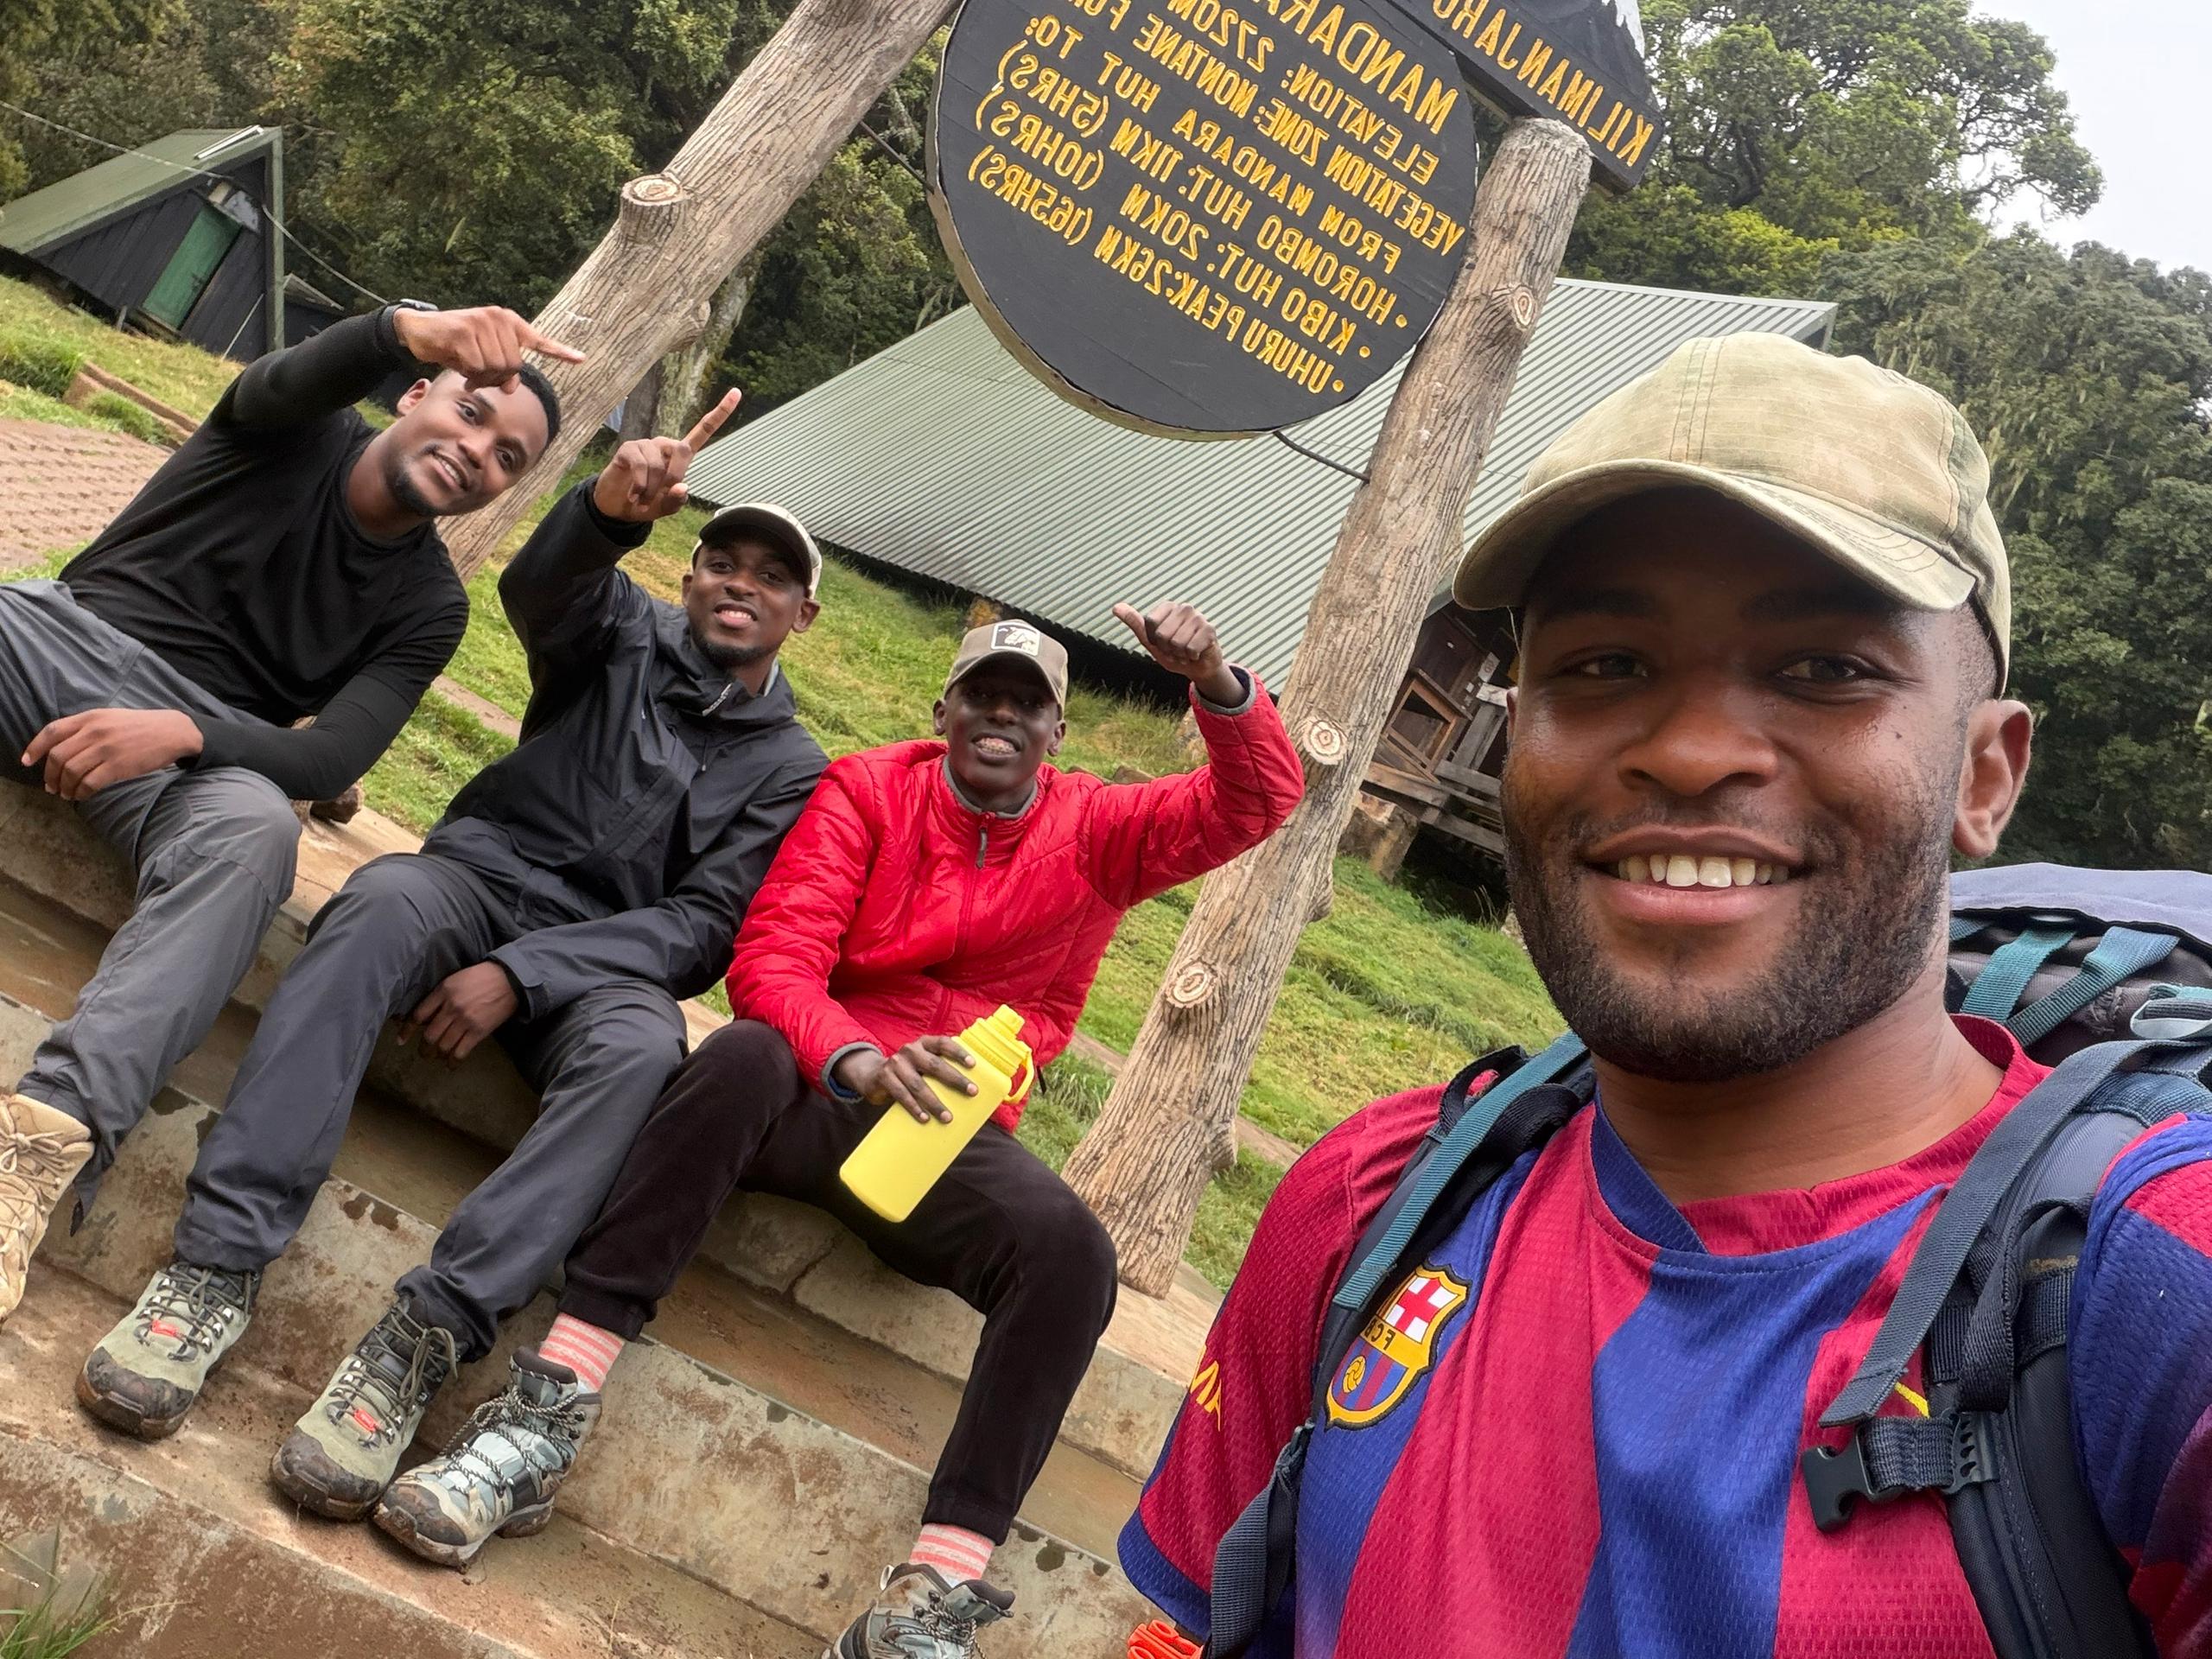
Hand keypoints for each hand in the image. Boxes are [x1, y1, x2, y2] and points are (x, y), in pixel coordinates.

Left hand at [22, 708, 202, 799]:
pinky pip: (89, 783)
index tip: (27, 762)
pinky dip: (80, 792)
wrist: (173, 732)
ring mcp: (106, 749)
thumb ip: (87, 727)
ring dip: (64, 787)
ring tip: (66, 794)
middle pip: (57, 756)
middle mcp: (94, 731)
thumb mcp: (110, 717)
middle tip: (51, 787)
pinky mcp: (118, 766)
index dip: (35, 748)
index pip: (52, 732)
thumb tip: (62, 747)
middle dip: (49, 775)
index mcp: (90, 717)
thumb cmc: (141, 726)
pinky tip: (81, 795)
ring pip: (70, 772)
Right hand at [391, 305, 584, 390]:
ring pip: (496, 368)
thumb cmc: (454, 345)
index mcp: (507, 322)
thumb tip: (513, 386)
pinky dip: (467, 372)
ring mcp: (481, 322)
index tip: (581, 359)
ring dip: (480, 377)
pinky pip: (477, 366)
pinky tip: (456, 363)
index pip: (538, 340)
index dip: (559, 352)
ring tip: (466, 368)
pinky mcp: (464, 331)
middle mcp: (497, 318)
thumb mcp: (481, 358)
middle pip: (513, 366)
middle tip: (476, 375)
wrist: (419, 330)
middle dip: (495, 377)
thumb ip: (502, 370)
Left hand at [402, 962, 518, 1063]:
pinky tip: (450, 1064)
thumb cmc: (481, 976)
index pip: (418, 1015)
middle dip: (424, 1048)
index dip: (407, 1030)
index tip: (401, 1040)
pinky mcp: (478, 1031)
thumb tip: (427, 1017)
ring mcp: (465, 1021)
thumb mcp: (455, 979)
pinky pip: (461, 1051)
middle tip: (423, 1053)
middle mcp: (451, 1007)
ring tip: (437, 1057)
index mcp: (443, 991)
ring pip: (443, 1045)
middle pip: (429, 1035)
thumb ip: (440, 996)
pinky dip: (453, 1061)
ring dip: (437, 1055)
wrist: (510, 980)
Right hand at [591, 389, 740, 522]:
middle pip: (682, 450)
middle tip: (662, 496)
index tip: (736, 392)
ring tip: (642, 500)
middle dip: (675, 476)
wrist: (617, 506)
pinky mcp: (628, 448)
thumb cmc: (646, 502)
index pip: (702, 431)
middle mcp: (664, 445)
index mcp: (680, 456)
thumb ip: (677, 499)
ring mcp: (646, 445)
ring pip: (658, 464)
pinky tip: (634, 496)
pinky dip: (640, 486)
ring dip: (652, 489)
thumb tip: (682, 486)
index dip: (720, 413)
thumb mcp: (666, 507)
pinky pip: (640, 466)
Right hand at [833, 1036, 978, 1123]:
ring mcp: (896, 1063)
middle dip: (955, 1079)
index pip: (943, 1043)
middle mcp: (910, 1050)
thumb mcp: (922, 1064)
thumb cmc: (909, 1071)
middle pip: (935, 1065)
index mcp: (924, 1044)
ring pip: (918, 1084)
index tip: (973, 1064)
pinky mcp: (884, 1077)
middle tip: (972, 1092)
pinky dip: (914, 1108)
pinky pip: (901, 1094)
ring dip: (934, 1102)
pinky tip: (924, 1118)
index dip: (958, 1052)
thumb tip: (967, 1088)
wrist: (873, 1074)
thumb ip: (939, 1067)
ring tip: (947, 1117)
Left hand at [1112, 601, 1241, 705]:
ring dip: (1180, 654)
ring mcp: (1198, 617)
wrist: (1198, 667)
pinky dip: (1191, 656)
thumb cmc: (1174, 652)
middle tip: (1176, 649)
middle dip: (1167, 649)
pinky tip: (1196, 653)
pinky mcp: (1209, 629)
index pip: (1149, 624)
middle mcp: (1184, 607)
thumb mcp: (1150, 640)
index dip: (1154, 640)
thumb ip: (1134, 623)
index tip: (1162, 643)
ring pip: (1177, 642)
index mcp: (1167, 607)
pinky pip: (1191, 649)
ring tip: (1186, 651)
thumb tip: (1116, 607)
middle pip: (1162, 634)